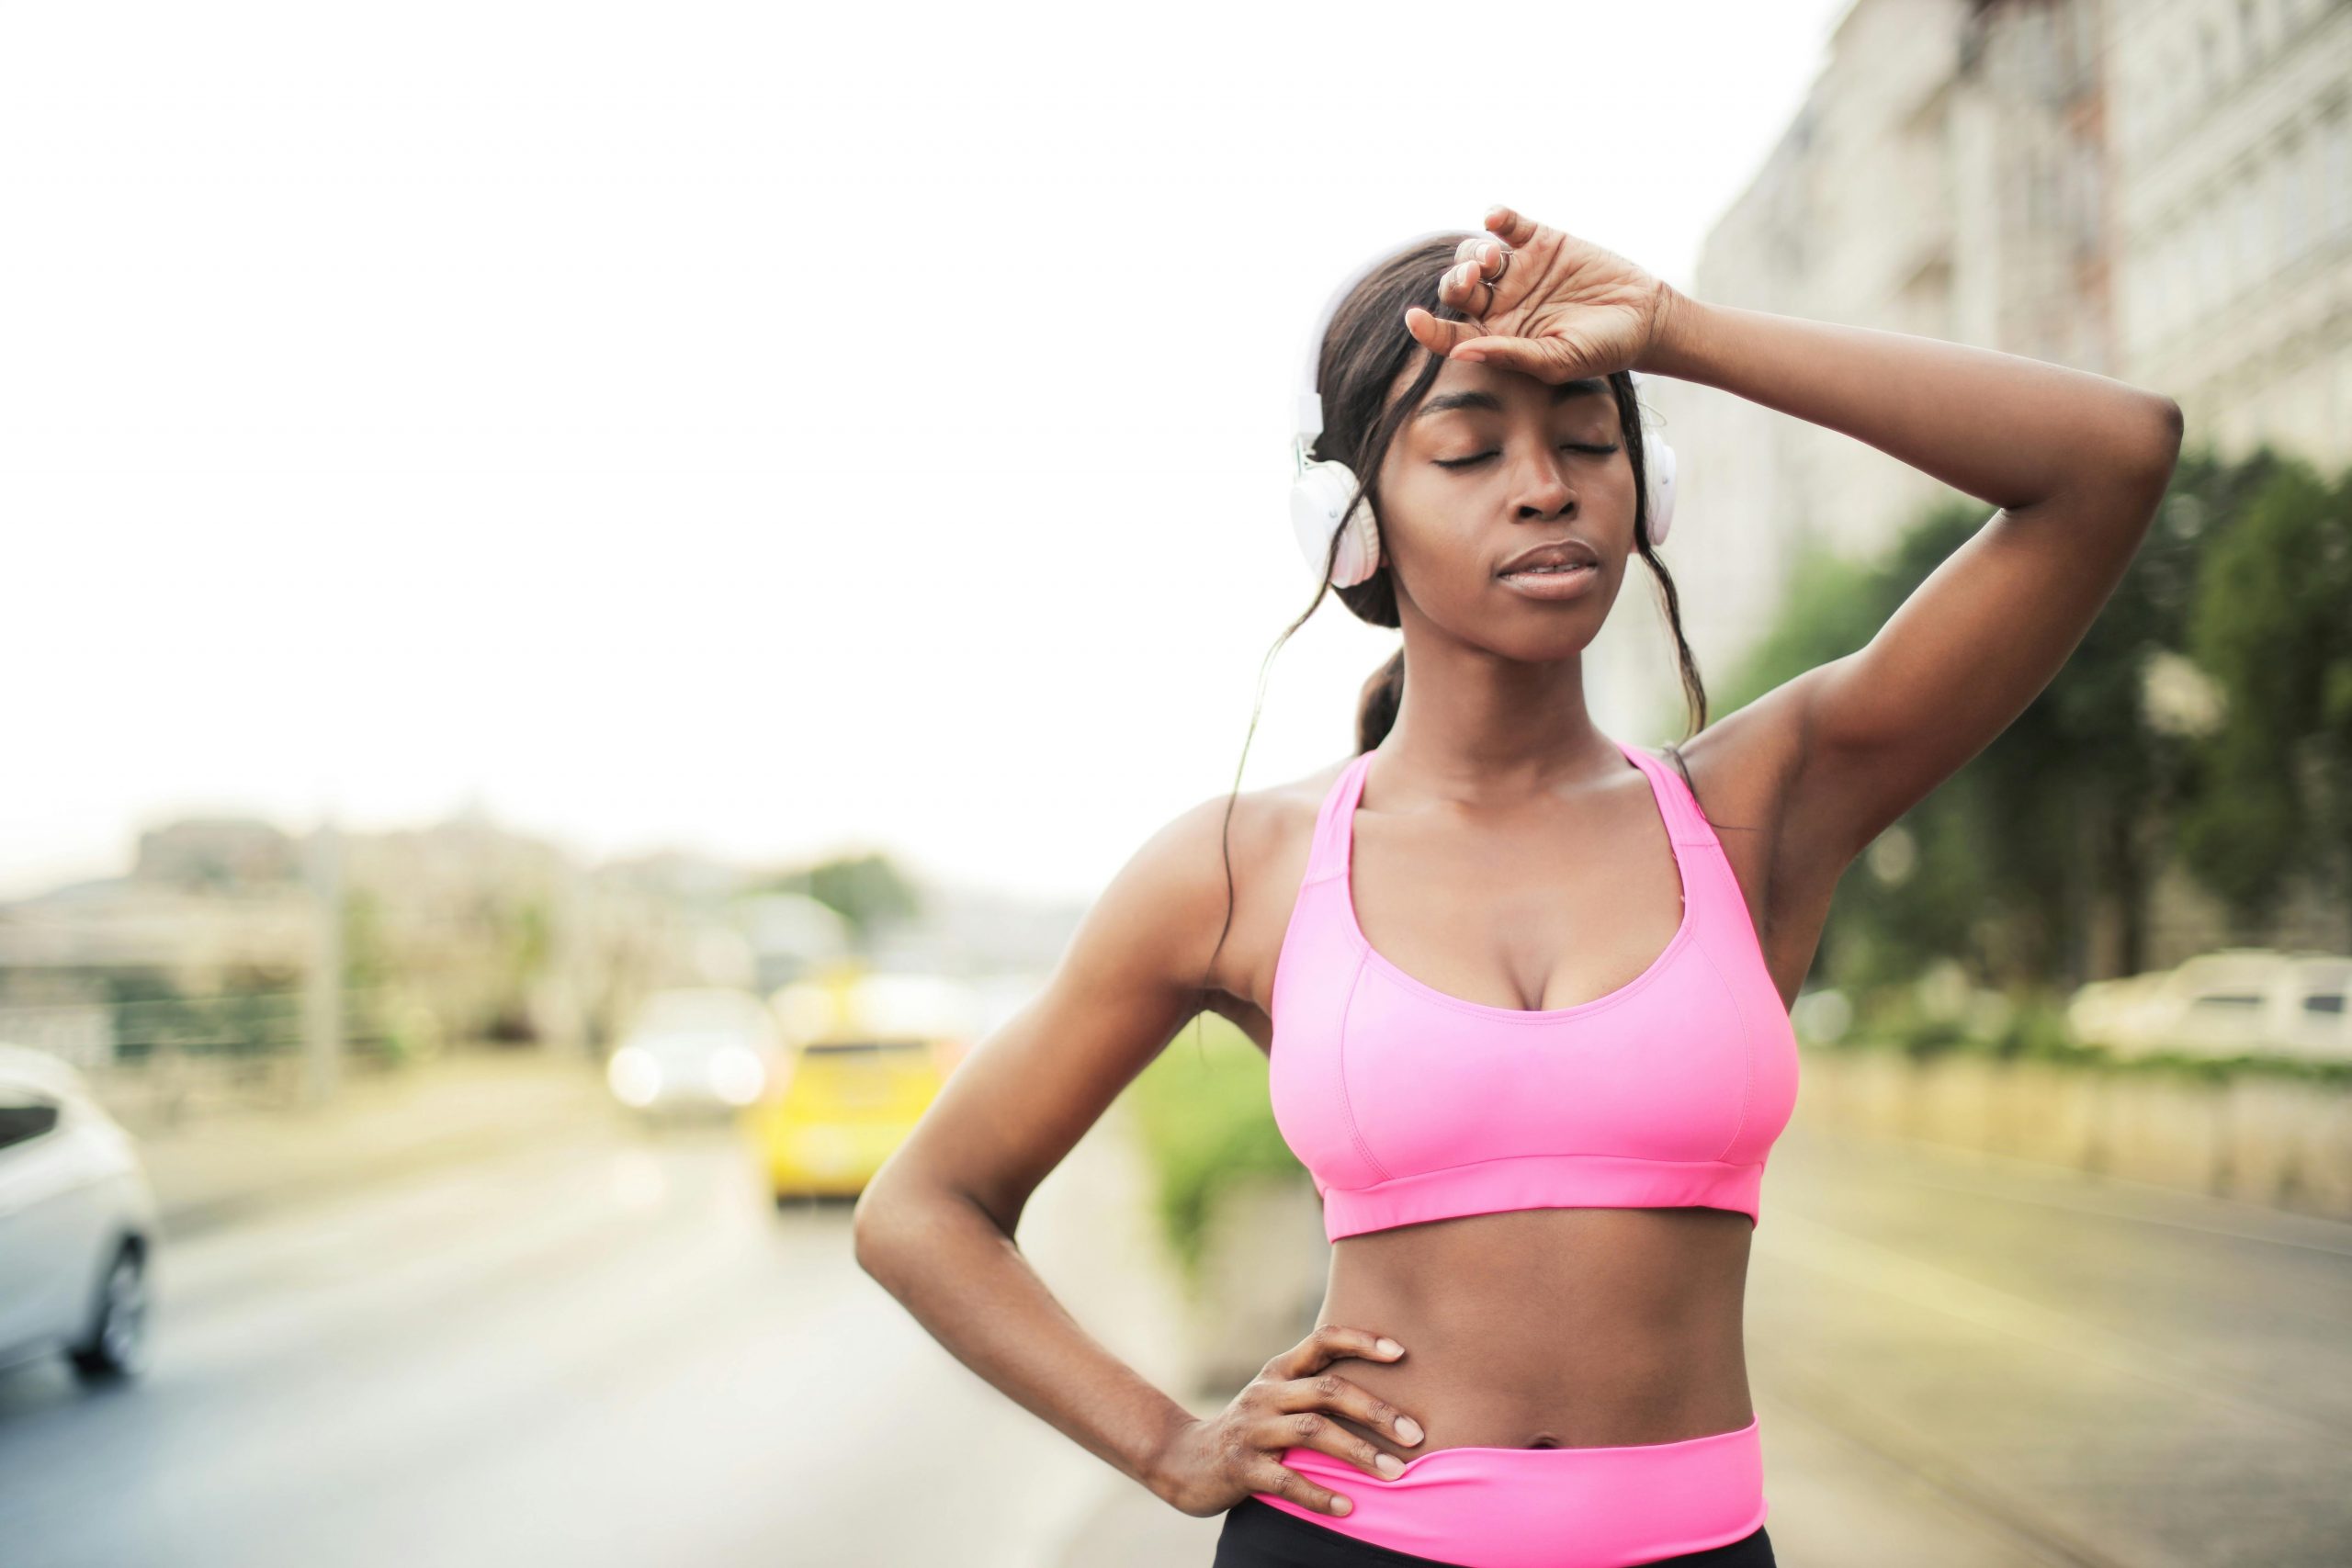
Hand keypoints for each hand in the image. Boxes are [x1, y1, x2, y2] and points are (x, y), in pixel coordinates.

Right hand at [1148, 1324, 1426, 1519]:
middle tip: (1415, 1434)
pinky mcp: (1241, 1467)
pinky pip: (1286, 1479)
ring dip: (1359, 1452)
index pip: (1323, 1340)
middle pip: (1328, 1390)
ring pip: (1313, 1431)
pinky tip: (1348, 1507)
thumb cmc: (1251, 1430)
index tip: (1402, 1353)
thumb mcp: (1277, 1398)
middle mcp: (1266, 1393)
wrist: (1185, 1461)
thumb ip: (1317, 1390)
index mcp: (1279, 1371)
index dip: (1362, 1341)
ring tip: (1396, 1473)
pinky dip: (1319, 1494)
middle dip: (1376, 1411)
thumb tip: (1388, 1396)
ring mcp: (1252, 1429)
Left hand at [1403, 204, 1678, 382]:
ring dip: (1473, 254)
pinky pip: (1508, 224)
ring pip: (1473, 255)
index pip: (1449, 333)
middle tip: (1473, 280)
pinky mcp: (1539, 241)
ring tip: (1494, 259)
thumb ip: (1511, 355)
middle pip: (1456, 289)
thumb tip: (1462, 353)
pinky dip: (1498, 217)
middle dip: (1456, 282)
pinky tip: (1496, 218)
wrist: (1643, 317)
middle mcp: (1499, 303)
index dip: (1428, 328)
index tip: (1413, 318)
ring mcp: (1517, 270)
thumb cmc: (1600, 350)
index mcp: (1495, 337)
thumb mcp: (1557, 360)